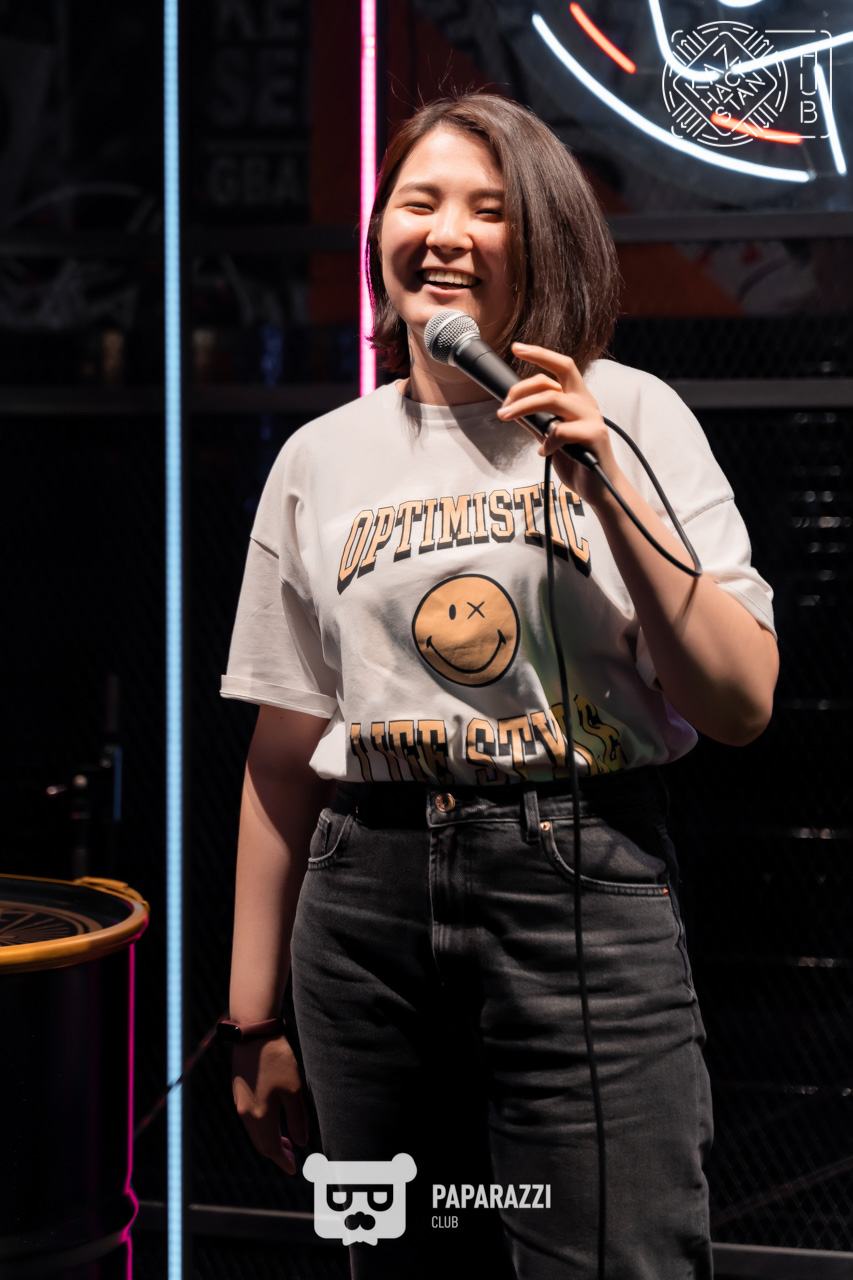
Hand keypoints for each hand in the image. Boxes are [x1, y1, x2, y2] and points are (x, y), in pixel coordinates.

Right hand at [231, 1033, 308, 1174]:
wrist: (253, 1034)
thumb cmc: (276, 1060)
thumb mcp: (293, 1089)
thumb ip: (297, 1118)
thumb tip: (301, 1142)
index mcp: (259, 1116)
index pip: (271, 1148)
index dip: (283, 1161)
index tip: (294, 1170)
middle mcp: (246, 1114)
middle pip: (261, 1143)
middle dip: (276, 1153)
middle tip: (293, 1157)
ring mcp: (240, 1102)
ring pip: (255, 1131)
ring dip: (269, 1139)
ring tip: (287, 1141)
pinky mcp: (239, 1092)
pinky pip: (250, 1119)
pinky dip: (262, 1127)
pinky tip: (273, 1120)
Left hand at [496, 343, 619, 506]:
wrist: (600, 489)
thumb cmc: (578, 462)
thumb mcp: (551, 439)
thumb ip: (537, 423)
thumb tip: (514, 411)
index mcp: (577, 398)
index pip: (560, 367)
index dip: (539, 354)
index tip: (517, 347)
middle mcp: (586, 402)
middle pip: (557, 375)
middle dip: (525, 383)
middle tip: (503, 404)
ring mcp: (592, 417)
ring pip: (553, 399)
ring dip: (524, 407)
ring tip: (506, 418)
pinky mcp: (595, 435)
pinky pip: (562, 431)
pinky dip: (546, 441)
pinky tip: (543, 452)